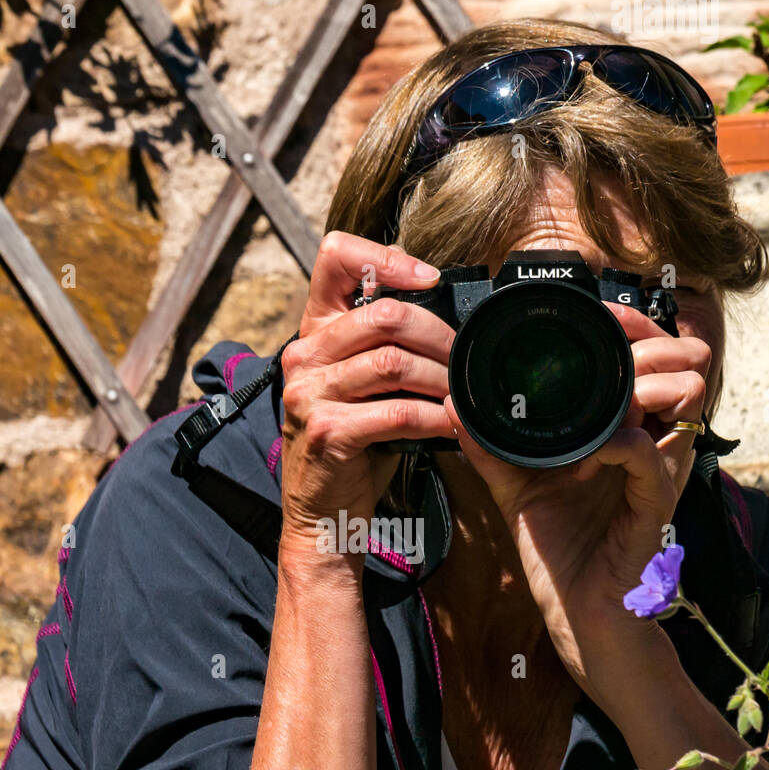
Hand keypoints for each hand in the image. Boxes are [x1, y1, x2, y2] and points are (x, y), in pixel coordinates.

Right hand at [278, 232, 455, 567]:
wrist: (323, 512)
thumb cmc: (353, 445)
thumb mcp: (361, 385)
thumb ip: (383, 346)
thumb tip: (447, 315)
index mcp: (313, 332)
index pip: (336, 257)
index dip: (388, 257)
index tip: (432, 281)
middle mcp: (304, 356)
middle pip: (385, 314)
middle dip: (438, 335)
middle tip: (464, 358)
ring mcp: (310, 394)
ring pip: (395, 363)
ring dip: (441, 379)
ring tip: (463, 394)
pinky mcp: (328, 432)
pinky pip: (397, 412)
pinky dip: (434, 418)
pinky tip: (453, 424)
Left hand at [445, 301, 710, 705]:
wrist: (574, 604)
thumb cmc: (557, 543)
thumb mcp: (517, 482)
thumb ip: (489, 443)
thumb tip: (453, 404)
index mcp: (631, 424)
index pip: (657, 349)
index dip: (634, 322)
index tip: (597, 315)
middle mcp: (655, 438)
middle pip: (685, 358)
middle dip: (644, 343)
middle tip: (603, 350)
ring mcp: (661, 468)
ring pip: (685, 393)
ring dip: (640, 385)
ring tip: (600, 407)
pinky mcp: (656, 502)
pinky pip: (651, 454)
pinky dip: (622, 443)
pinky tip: (592, 451)